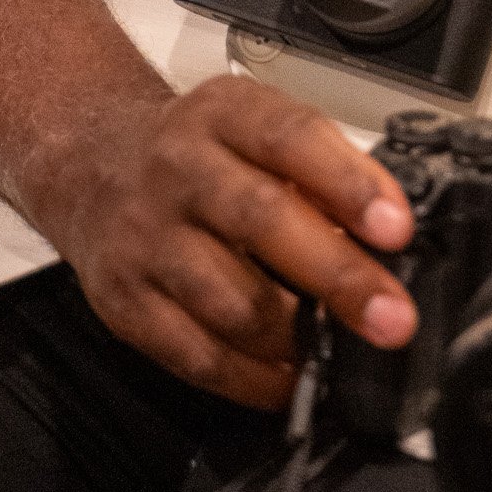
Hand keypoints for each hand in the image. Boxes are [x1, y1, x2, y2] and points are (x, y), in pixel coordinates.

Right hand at [33, 74, 417, 409]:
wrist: (94, 165)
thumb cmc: (199, 150)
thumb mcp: (255, 123)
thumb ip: (318, 167)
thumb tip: (389, 233)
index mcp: (223, 112)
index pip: (291, 137)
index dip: (348, 183)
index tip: (397, 228)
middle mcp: (178, 169)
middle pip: (262, 220)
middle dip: (338, 275)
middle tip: (392, 315)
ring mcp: (145, 237)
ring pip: (231, 301)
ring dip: (299, 337)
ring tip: (344, 350)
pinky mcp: (123, 303)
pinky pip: (196, 356)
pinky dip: (253, 379)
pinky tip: (289, 378)